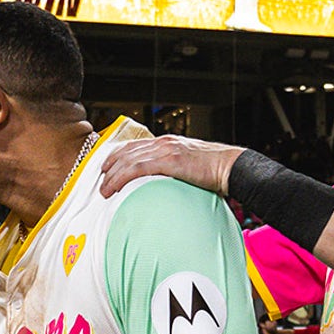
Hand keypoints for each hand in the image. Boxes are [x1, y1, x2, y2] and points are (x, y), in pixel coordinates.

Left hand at [98, 136, 244, 199]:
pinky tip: (114, 187)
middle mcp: (163, 143)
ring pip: (128, 160)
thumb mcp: (188, 168)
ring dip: (112, 176)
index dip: (116, 157)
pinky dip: (121, 177)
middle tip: (100, 182)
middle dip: (109, 167)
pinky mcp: (170, 160)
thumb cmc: (215, 172)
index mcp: (167, 143)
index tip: (106, 169)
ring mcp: (166, 150)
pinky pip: (137, 167)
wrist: (233, 166)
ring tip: (104, 190)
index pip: (133, 146)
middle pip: (126, 152)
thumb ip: (171, 172)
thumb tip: (161, 187)